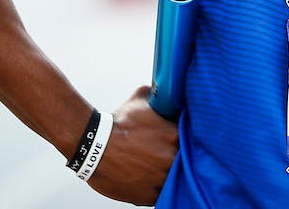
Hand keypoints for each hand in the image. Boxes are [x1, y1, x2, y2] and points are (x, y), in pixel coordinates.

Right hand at [86, 85, 179, 204]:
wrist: (93, 145)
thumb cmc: (118, 122)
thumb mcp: (141, 98)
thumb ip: (160, 96)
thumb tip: (169, 91)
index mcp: (176, 135)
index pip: (194, 140)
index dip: (189, 141)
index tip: (181, 140)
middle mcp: (172, 159)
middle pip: (186, 162)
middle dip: (179, 158)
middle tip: (167, 153)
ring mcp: (161, 180)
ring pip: (174, 181)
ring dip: (168, 175)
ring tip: (157, 167)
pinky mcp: (148, 196)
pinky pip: (161, 195)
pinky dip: (156, 188)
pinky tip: (149, 179)